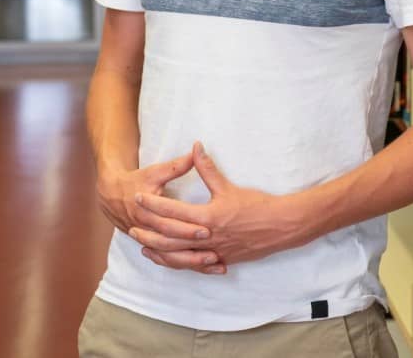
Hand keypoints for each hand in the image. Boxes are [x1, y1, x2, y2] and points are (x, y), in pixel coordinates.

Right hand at [96, 154, 220, 273]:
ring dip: (192, 262)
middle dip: (193, 250)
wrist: (111, 194)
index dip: (188, 227)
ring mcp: (148, 241)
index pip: (170, 224)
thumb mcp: (155, 172)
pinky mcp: (151, 246)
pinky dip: (185, 265)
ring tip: (215, 264)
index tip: (208, 228)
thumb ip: (177, 166)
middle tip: (216, 252)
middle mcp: (147, 230)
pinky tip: (203, 268)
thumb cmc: (136, 181)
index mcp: (147, 212)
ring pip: (171, 258)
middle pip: (172, 245)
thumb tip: (196, 151)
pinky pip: (168, 260)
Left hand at [133, 142, 313, 270]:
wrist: (281, 226)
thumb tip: (196, 147)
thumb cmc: (257, 205)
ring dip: (160, 251)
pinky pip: (194, 265)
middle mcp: (208, 236)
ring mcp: (214, 251)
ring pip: (179, 255)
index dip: (154, 204)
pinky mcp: (221, 260)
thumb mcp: (229, 187)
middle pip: (170, 236)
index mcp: (208, 216)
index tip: (139, 197)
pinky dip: (179, 263)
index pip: (173, 211)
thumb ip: (208, 168)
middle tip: (132, 225)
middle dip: (150, 230)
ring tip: (144, 245)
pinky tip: (170, 260)